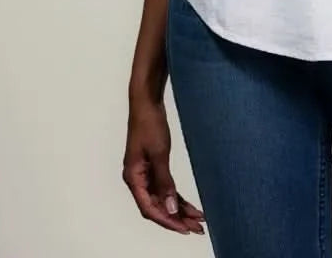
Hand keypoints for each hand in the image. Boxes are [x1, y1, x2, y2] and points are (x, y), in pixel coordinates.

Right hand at [123, 97, 204, 235]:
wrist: (147, 103)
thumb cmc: (149, 124)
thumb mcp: (159, 154)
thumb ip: (164, 182)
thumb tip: (171, 208)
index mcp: (133, 178)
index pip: (149, 208)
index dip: (167, 221)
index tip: (184, 228)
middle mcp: (137, 180)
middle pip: (157, 207)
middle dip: (177, 218)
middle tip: (197, 228)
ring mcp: (145, 174)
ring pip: (162, 199)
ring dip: (179, 210)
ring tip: (198, 220)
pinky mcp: (153, 167)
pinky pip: (165, 188)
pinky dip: (177, 197)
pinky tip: (189, 205)